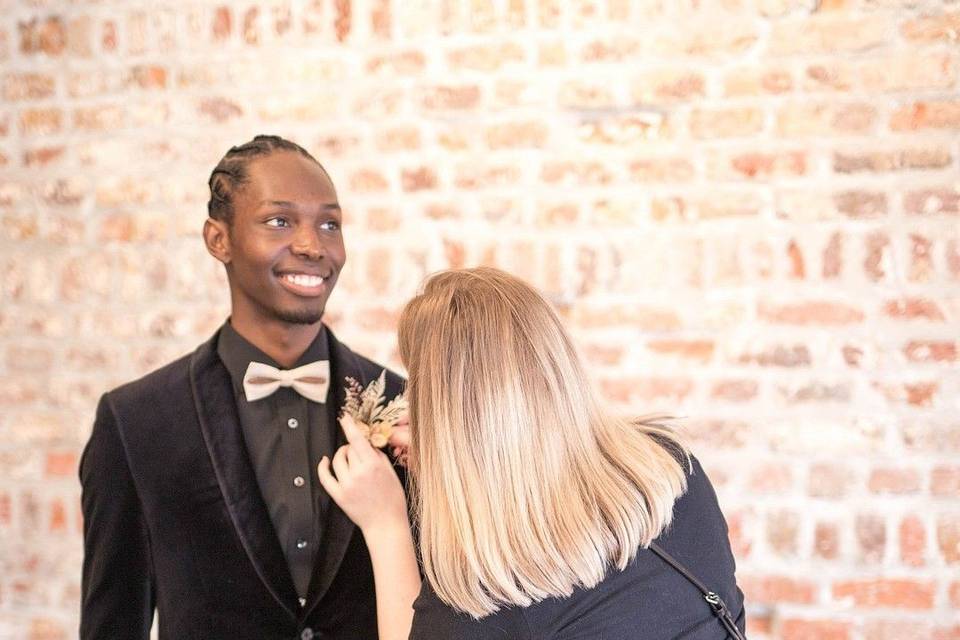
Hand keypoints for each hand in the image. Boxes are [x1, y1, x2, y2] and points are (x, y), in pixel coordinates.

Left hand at [318, 415, 407, 532]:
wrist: (386, 523)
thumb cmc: (392, 499)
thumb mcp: (390, 472)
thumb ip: (377, 455)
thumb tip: (366, 442)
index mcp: (373, 465)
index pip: (357, 439)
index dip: (350, 425)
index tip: (345, 416)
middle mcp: (358, 473)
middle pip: (349, 449)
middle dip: (354, 447)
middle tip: (361, 454)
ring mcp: (346, 485)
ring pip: (338, 459)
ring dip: (342, 455)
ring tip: (350, 460)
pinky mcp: (338, 495)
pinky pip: (325, 476)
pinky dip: (323, 466)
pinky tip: (325, 461)